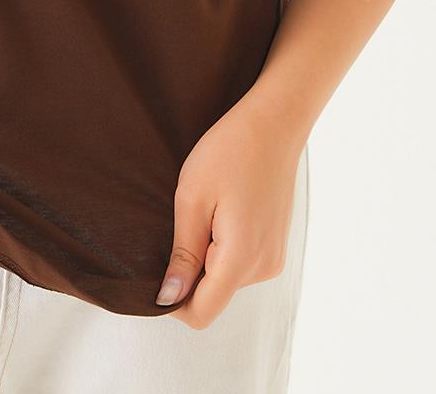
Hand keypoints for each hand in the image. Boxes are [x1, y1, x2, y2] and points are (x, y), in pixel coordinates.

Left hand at [156, 93, 304, 328]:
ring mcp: (273, 257)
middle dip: (191, 270)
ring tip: (210, 209)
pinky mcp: (276, 246)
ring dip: (208, 255)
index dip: (172, 299)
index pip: (201, 313)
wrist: (274, 122)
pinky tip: (224, 209)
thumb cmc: (230, 150)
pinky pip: (240, 264)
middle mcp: (263, 267)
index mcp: (240, 259)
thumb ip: (183, 255)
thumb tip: (169, 299)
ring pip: (225, 279)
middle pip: (213, 296)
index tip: (160, 265)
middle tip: (188, 219)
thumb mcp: (193, 198)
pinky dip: (224, 247)